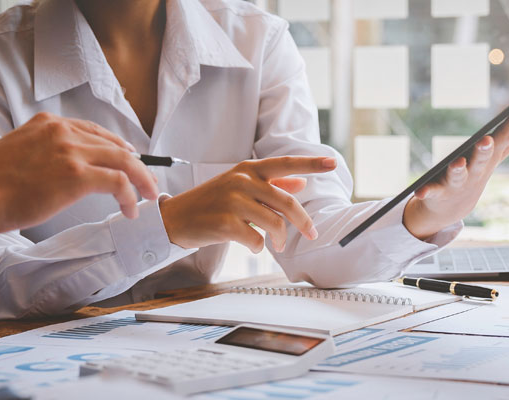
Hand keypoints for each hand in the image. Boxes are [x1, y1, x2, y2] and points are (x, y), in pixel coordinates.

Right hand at [0, 112, 158, 236]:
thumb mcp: (20, 153)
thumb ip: (46, 152)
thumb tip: (65, 171)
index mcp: (49, 123)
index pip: (95, 131)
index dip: (117, 147)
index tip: (128, 160)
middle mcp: (63, 131)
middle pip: (115, 145)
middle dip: (137, 165)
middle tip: (148, 181)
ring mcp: (72, 151)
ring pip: (124, 161)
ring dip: (141, 179)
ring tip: (149, 196)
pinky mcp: (77, 174)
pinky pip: (118, 182)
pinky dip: (130, 196)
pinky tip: (131, 209)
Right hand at [159, 156, 336, 252]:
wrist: (175, 219)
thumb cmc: (210, 202)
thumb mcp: (238, 186)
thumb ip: (271, 183)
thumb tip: (301, 181)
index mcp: (247, 169)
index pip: (285, 163)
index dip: (311, 164)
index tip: (332, 164)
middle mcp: (242, 181)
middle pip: (287, 201)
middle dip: (304, 221)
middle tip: (311, 233)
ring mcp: (233, 201)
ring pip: (275, 223)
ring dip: (279, 239)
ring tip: (275, 244)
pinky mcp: (225, 222)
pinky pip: (256, 239)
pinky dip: (258, 246)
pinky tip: (250, 244)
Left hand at [403, 112, 508, 238]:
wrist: (451, 209)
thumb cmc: (473, 175)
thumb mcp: (492, 156)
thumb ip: (508, 137)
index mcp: (488, 159)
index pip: (503, 140)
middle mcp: (475, 173)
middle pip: (481, 160)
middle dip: (484, 150)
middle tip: (486, 139)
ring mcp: (456, 184)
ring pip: (457, 176)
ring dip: (457, 170)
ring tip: (457, 162)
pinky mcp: (437, 193)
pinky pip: (431, 192)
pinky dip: (426, 192)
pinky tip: (419, 191)